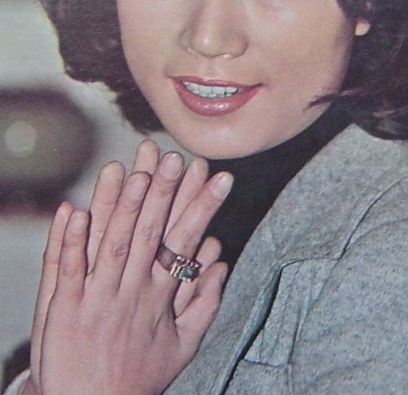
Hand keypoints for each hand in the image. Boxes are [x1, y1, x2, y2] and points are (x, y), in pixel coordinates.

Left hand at [25, 142, 231, 394]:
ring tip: (134, 169)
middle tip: (175, 158)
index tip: (216, 176)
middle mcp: (131, 290)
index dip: (200, 206)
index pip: (184, 240)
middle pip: (148, 232)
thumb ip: (205, 304)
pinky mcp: (64, 307)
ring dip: (121, 204)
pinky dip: (71, 239)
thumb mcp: (182, 346)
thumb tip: (221, 262)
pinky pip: (67, 268)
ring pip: (110, 242)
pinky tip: (75, 209)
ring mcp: (97, 297)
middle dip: (163, 192)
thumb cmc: (136, 375)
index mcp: (160, 295)